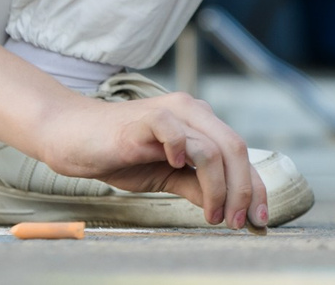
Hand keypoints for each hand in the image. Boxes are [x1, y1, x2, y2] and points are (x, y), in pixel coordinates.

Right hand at [37, 89, 267, 229]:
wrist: (74, 138)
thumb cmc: (120, 155)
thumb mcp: (166, 176)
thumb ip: (196, 187)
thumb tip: (229, 209)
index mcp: (200, 123)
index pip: (239, 153)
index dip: (254, 186)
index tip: (260, 220)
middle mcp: (191, 111)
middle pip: (235, 148)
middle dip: (243, 191)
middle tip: (236, 223)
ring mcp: (169, 113)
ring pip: (211, 148)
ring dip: (218, 188)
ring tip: (212, 215)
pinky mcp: (145, 120)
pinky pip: (174, 130)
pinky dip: (183, 150)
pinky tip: (178, 169)